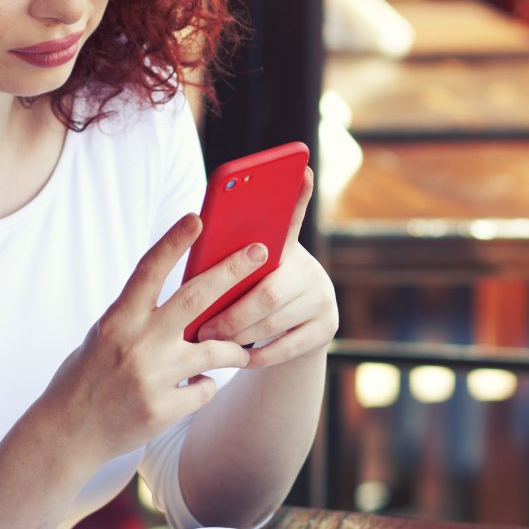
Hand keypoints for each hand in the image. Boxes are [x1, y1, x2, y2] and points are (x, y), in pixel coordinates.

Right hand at [34, 214, 258, 466]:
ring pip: (215, 350)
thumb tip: (191, 293)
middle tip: (261, 252)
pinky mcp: (161, 410)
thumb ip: (141, 315)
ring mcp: (150, 378)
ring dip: (234, 349)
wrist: (67, 433)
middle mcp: (135, 343)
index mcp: (118, 319)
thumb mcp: (105, 334)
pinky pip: (204, 389)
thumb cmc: (88, 375)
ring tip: (240, 350)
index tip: (197, 217)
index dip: (173, 241)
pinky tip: (190, 389)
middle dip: (232, 271)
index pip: (149, 270)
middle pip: (195, 298)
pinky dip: (203, 386)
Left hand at [191, 167, 338, 368]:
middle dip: (232, 311)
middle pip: (269, 290)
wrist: (291, 340)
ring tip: (210, 343)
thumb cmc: (248, 301)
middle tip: (202, 326)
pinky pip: (285, 347)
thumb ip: (230, 266)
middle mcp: (311, 269)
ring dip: (238, 335)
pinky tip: (237, 359)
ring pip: (274, 322)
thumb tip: (200, 259)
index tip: (300, 170)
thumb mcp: (243, 279)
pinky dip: (256, 354)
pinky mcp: (327, 328)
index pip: (292, 217)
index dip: (298, 195)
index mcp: (286, 249)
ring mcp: (323, 298)